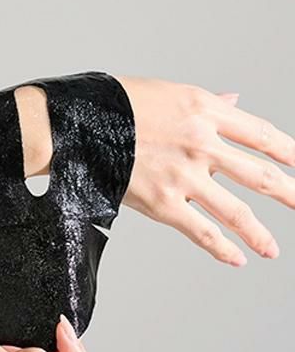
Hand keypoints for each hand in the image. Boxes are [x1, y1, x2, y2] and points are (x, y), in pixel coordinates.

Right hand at [116, 75, 294, 265]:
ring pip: (235, 210)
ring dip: (259, 233)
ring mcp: (183, 175)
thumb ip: (205, 102)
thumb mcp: (166, 93)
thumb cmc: (114, 105)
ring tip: (273, 250)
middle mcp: (201, 143)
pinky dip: (221, 248)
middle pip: (259, 173)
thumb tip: (236, 100)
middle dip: (289, 193)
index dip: (288, 151)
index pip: (261, 134)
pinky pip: (200, 231)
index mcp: (204, 110)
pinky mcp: (162, 202)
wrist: (76, 125)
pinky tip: (236, 258)